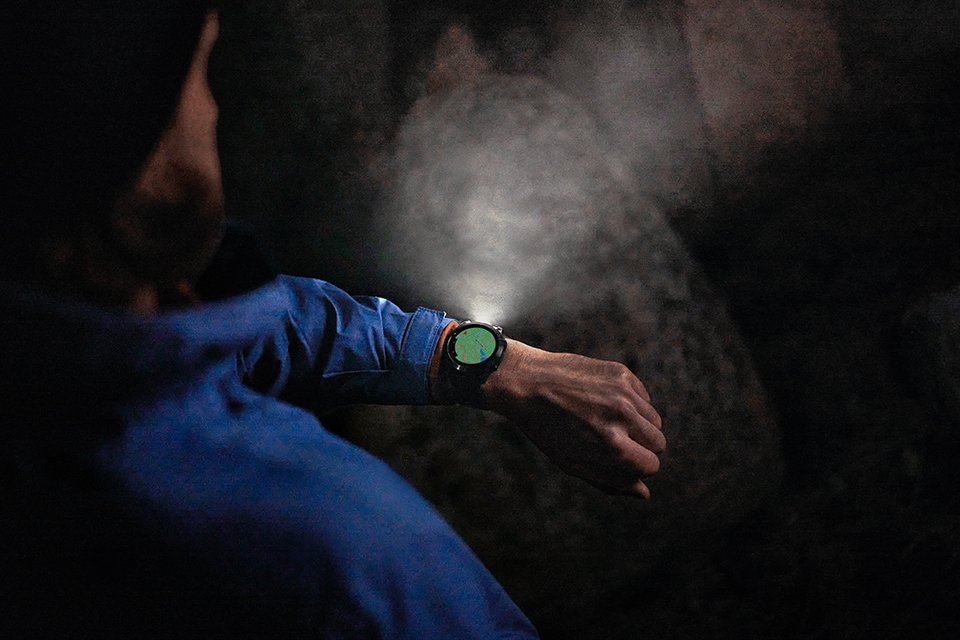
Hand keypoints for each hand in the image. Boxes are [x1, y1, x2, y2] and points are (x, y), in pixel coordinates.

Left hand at [477, 339, 664, 498]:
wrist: (525, 382)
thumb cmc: (546, 429)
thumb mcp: (573, 463)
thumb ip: (611, 480)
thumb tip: (644, 493)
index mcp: (611, 445)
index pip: (651, 466)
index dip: (637, 468)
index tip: (620, 462)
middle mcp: (622, 416)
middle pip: (658, 443)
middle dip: (642, 448)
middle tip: (614, 442)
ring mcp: (623, 392)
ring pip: (654, 420)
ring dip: (638, 425)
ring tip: (607, 422)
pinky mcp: (621, 372)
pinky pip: (644, 397)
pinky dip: (632, 404)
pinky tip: (604, 402)